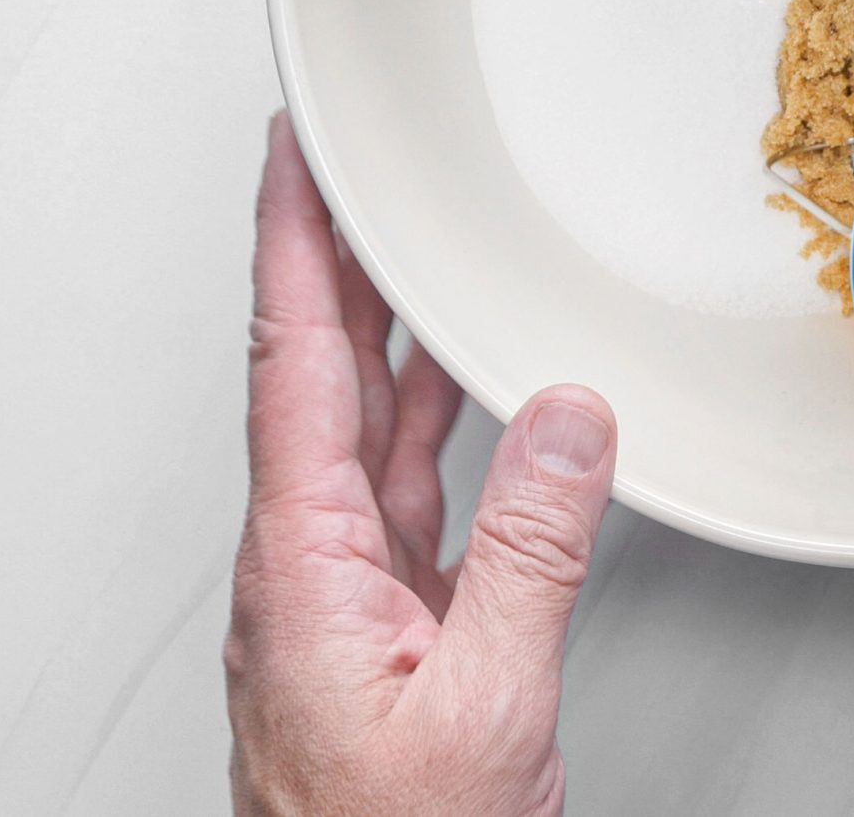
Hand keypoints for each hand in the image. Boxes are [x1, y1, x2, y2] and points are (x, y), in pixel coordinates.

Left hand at [225, 113, 618, 816]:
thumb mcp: (484, 703)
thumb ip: (531, 553)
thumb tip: (565, 417)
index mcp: (302, 565)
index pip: (288, 361)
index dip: (291, 243)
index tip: (291, 151)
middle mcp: (304, 567)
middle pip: (313, 373)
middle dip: (333, 256)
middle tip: (350, 160)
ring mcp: (340, 597)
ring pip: (360, 428)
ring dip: (384, 331)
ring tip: (409, 243)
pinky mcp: (383, 627)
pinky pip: (404, 491)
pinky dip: (433, 422)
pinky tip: (466, 389)